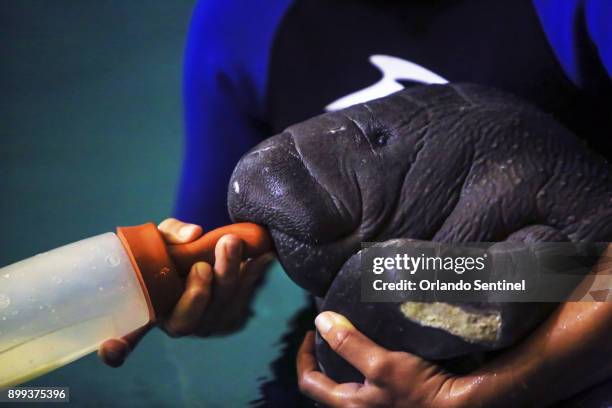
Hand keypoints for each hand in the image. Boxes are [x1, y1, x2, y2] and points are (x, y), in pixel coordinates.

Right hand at [98, 218, 273, 366]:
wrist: (208, 253)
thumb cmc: (175, 249)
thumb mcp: (165, 237)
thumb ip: (172, 234)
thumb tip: (193, 233)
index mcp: (151, 310)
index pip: (129, 337)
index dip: (118, 348)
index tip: (110, 349)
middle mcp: (177, 323)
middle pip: (188, 321)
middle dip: (198, 294)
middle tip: (202, 264)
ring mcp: (207, 324)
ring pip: (220, 309)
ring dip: (229, 275)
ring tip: (233, 242)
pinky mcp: (233, 317)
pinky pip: (244, 300)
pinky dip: (253, 275)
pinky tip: (262, 254)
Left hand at [297, 312, 472, 407]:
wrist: (458, 405)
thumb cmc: (418, 389)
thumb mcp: (381, 364)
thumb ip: (350, 344)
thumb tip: (322, 320)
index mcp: (347, 404)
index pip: (308, 381)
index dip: (303, 356)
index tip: (312, 331)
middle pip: (325, 385)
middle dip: (323, 358)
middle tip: (331, 333)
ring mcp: (373, 406)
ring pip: (347, 385)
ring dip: (344, 363)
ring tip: (352, 338)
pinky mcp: (390, 400)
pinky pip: (366, 384)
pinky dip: (363, 367)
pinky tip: (375, 350)